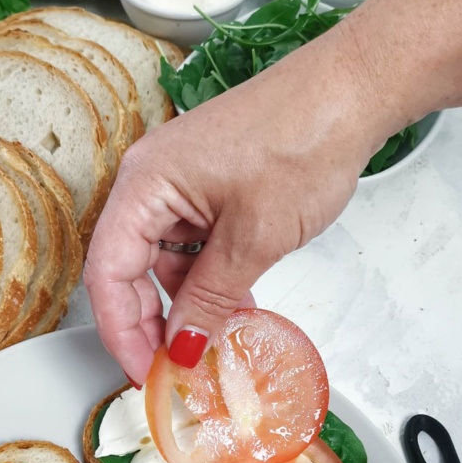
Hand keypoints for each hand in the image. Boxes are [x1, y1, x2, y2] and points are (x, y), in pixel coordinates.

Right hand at [84, 23, 381, 384]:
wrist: (353, 89)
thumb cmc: (304, 139)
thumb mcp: (254, 239)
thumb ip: (210, 298)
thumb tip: (182, 346)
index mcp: (144, 184)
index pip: (108, 273)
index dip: (122, 332)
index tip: (147, 373)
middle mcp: (150, 179)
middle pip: (128, 268)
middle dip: (151, 323)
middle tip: (177, 367)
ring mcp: (179, 180)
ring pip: (163, 259)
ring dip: (186, 302)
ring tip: (218, 337)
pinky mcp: (207, 182)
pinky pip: (191, 241)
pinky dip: (207, 276)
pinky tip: (233, 301)